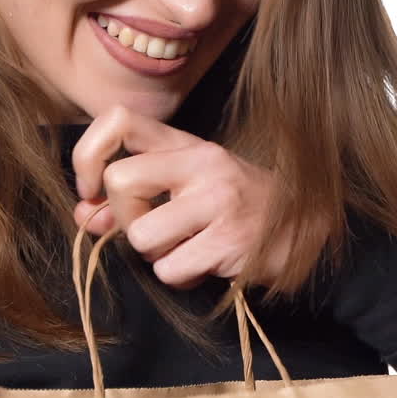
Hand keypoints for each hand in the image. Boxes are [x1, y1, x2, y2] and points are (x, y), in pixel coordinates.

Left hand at [70, 104, 292, 290]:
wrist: (310, 228)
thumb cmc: (242, 207)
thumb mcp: (191, 189)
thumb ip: (136, 198)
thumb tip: (86, 214)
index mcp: (189, 145)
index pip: (118, 120)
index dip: (88, 156)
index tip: (93, 190)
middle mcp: (204, 164)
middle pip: (121, 182)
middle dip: (125, 220)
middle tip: (152, 230)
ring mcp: (219, 201)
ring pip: (142, 236)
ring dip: (156, 255)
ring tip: (187, 249)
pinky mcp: (230, 241)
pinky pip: (170, 269)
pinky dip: (180, 277)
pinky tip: (205, 265)